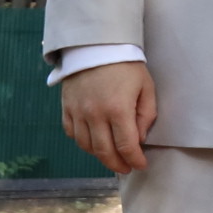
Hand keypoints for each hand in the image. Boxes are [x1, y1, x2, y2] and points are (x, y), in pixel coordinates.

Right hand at [63, 60, 156, 175]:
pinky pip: (72, 133)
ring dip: (100, 156)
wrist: (96, 44)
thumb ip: (146, 115)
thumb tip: (140, 138)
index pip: (126, 146)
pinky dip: (82, 142)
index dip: (135, 160)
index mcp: (118, 109)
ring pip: (86, 146)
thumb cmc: (126, 65)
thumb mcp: (146, 87)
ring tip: (111, 156)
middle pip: (104, 152)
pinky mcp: (66, 107)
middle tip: (126, 167)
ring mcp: (78, 112)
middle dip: (117, 164)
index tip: (141, 164)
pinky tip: (93, 141)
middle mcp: (95, 115)